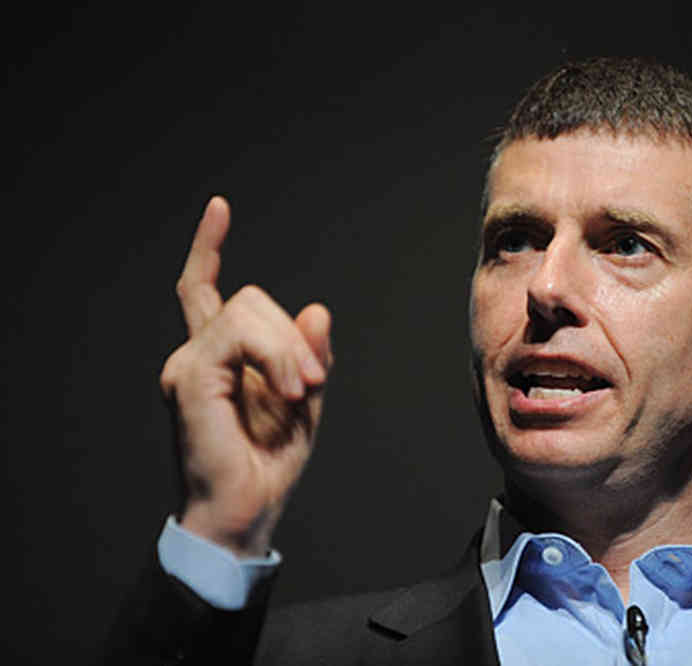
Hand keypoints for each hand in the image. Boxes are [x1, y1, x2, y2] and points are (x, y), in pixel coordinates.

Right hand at [160, 196, 331, 556]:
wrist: (245, 512)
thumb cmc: (269, 464)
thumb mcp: (305, 400)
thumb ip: (307, 355)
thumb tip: (315, 308)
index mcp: (218, 358)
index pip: (203, 290)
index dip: (208, 248)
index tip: (219, 207)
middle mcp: (196, 354)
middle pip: (249, 297)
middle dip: (293, 335)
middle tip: (313, 383)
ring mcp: (188, 364)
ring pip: (247, 308)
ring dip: (288, 348)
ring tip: (301, 392)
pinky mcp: (190, 377)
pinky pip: (239, 333)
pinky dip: (277, 356)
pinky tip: (290, 391)